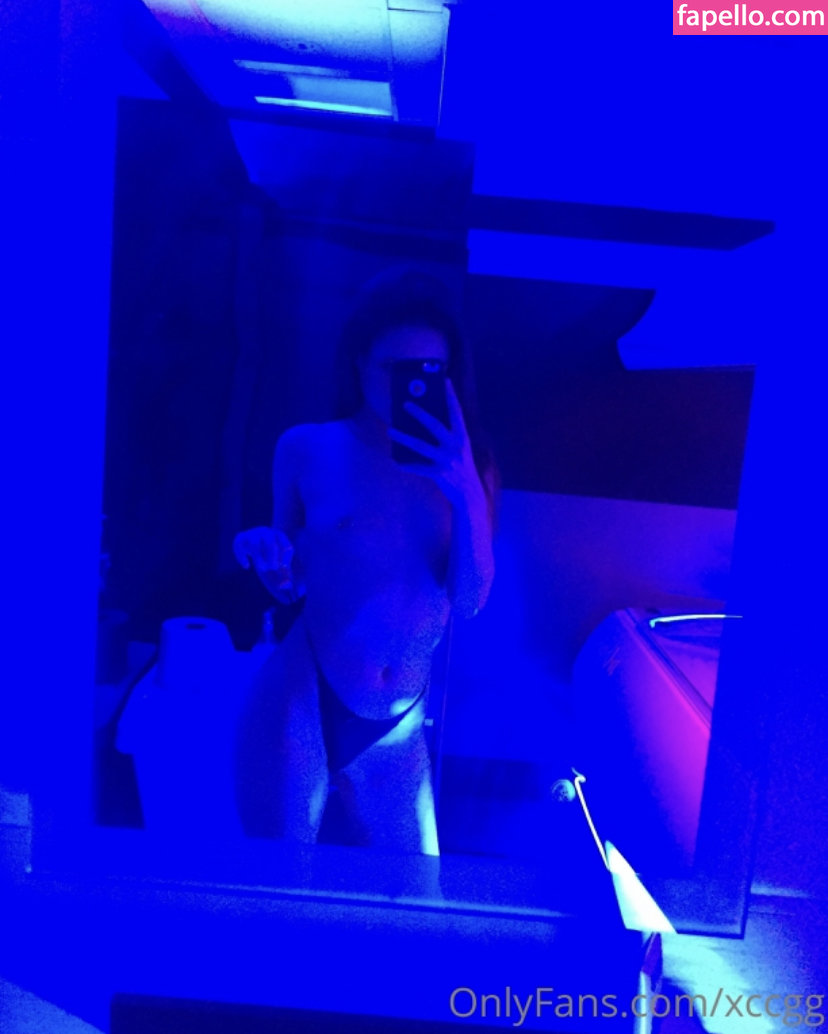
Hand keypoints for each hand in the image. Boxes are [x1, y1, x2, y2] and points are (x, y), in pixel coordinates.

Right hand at [233, 526, 294, 591]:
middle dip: (272, 556)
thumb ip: (286, 577)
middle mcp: (267, 532)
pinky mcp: (242, 537)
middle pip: (270, 541)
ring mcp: (253, 533)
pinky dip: (241, 556)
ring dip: (258, 557)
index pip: (286, 546)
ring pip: (254, 543)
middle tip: (272, 568)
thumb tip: (284, 586)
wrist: (259, 540)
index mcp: (280, 537)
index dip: (286, 558)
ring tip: (262, 568)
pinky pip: (238, 543)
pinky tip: (247, 566)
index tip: (284, 568)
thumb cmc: (274, 555)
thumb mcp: (281, 564)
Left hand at [388, 378, 482, 506]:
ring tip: (389, 430)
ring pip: (420, 445)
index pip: (456, 412)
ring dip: (402, 437)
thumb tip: (425, 420)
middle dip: (419, 413)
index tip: (445, 380)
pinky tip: (394, 461)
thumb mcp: (459, 448)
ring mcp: (447, 460)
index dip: (451, 396)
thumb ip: (447, 435)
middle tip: (405, 404)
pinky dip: (405, 465)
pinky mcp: (439, 473)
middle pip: (434, 425)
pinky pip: (417, 467)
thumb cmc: (460, 466)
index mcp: (462, 436)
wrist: (469, 493)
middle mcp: (455, 446)